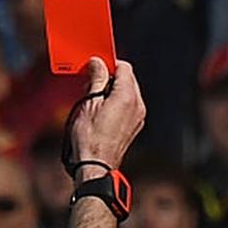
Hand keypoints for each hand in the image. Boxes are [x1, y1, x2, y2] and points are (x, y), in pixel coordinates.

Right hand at [68, 57, 144, 182]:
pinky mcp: (134, 127)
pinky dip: (117, 102)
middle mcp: (138, 105)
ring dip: (113, 90)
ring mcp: (138, 117)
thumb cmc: (90, 137)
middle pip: (128, 79)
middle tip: (91, 82)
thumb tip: (98, 63)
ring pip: (128, 92)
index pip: (124, 67)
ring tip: (93, 98)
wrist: (96, 165)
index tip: (94, 67)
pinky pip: (128, 106)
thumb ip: (97, 79)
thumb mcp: (89, 103)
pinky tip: (101, 110)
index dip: (108, 64)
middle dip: (110, 77)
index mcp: (128, 96)